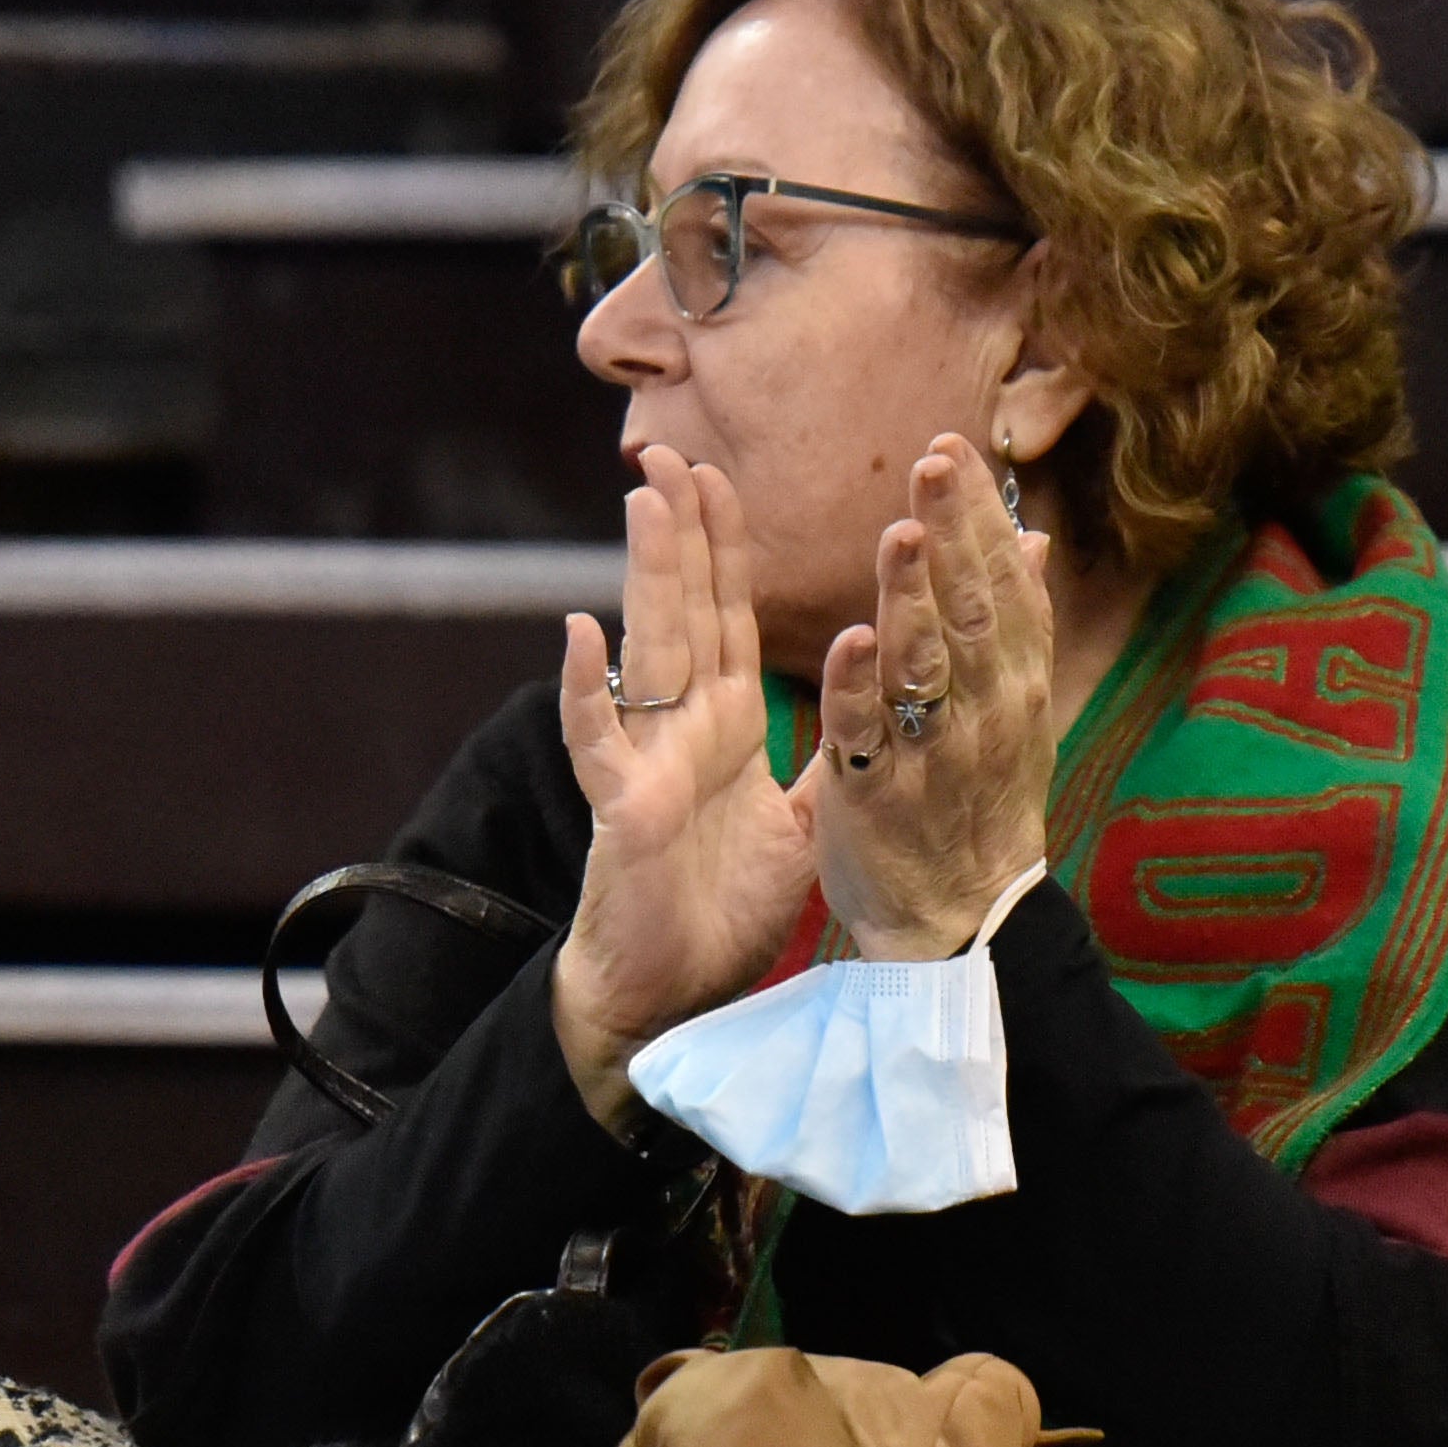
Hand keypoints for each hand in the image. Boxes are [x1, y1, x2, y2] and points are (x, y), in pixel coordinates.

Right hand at [551, 446, 819, 1123]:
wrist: (677, 994)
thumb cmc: (723, 913)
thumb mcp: (800, 825)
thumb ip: (826, 761)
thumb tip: (871, 707)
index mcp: (727, 729)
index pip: (728, 619)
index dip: (724, 549)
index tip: (719, 475)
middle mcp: (684, 732)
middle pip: (686, 612)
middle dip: (683, 533)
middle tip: (672, 452)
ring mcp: (648, 764)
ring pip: (648, 653)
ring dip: (645, 578)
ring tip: (643, 504)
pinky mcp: (624, 811)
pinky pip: (599, 742)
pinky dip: (585, 692)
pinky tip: (577, 635)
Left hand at [805, 435, 1057, 961]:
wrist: (962, 924)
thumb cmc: (980, 807)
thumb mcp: (1017, 712)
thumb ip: (1019, 624)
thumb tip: (1032, 537)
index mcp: (1016, 686)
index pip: (1004, 585)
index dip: (980, 518)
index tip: (955, 450)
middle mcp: (985, 714)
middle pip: (971, 611)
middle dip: (954, 534)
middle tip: (934, 460)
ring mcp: (933, 756)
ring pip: (924, 663)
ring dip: (914, 594)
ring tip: (903, 530)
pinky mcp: (878, 796)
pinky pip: (867, 735)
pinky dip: (860, 687)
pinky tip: (852, 638)